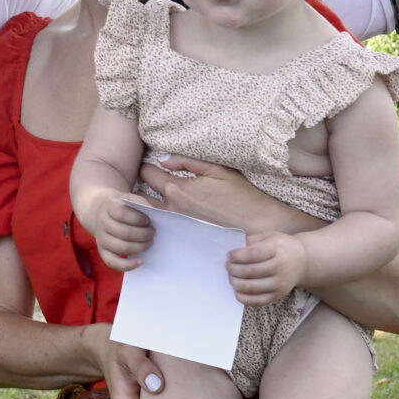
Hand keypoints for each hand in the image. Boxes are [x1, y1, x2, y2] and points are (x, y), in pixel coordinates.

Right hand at [85, 194, 157, 272]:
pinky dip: (128, 265)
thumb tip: (155, 215)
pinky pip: (113, 262)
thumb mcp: (130, 198)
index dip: (137, 218)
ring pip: (121, 247)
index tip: (148, 220)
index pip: (121, 213)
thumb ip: (142, 204)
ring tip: (150, 242)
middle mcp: (102, 223)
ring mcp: (101, 239)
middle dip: (143, 234)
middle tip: (153, 233)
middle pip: (124, 232)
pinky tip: (140, 261)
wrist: (102, 213)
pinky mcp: (102, 252)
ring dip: (140, 247)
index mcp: (109, 206)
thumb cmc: (123, 206)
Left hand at [136, 154, 299, 230]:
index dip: (147, 167)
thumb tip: (164, 159)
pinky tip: (170, 219)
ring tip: (158, 201)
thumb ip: (187, 161)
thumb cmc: (240, 195)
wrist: (257, 225)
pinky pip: (162, 229)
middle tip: (150, 185)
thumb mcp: (216, 169)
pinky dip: (160, 222)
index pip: (147, 174)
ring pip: (149, 215)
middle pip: (141, 198)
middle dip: (142, 189)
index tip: (153, 166)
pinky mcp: (182, 239)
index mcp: (178, 189)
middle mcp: (172, 210)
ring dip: (149, 207)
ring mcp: (176, 227)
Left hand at [228, 231, 308, 304]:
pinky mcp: (278, 295)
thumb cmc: (281, 246)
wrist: (302, 261)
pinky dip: (244, 298)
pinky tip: (237, 291)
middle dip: (234, 269)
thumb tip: (234, 249)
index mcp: (277, 249)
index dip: (238, 256)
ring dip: (236, 283)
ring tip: (230, 277)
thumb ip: (252, 240)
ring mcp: (280, 284)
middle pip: (251, 271)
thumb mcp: (269, 236)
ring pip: (252, 287)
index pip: (254, 254)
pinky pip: (258, 301)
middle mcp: (280, 267)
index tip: (228, 255)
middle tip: (227, 266)